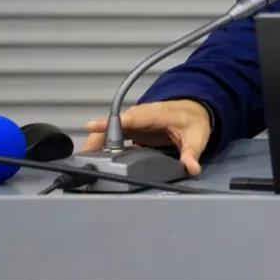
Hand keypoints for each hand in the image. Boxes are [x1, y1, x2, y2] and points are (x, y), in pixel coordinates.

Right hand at [82, 100, 211, 175]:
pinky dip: (101, 145)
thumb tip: (192, 168)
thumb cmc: (192, 121)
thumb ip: (192, 153)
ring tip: (83, 162)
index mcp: (155, 114)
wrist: (193, 111)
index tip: (91, 125)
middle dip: (97, 138)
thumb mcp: (197, 137)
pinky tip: (91, 159)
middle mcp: (140, 115)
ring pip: (109, 130)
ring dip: (96, 143)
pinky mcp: (130, 128)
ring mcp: (133, 121)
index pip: (130, 118)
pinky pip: (112, 135)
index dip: (111, 122)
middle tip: (83, 157)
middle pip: (114, 126)